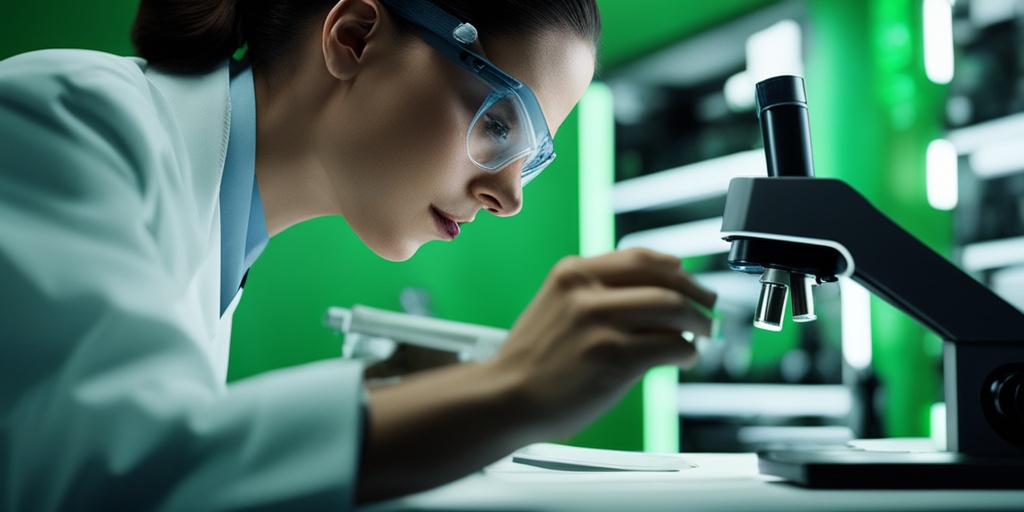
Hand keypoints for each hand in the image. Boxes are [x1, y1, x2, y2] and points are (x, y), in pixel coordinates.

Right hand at [491, 248, 716, 438]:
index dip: (674, 268)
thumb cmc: (533, 361)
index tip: (688, 278)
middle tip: (709, 308)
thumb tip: (660, 286)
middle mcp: (585, 291)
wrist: (504, 398)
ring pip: (674, 310)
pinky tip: (684, 358)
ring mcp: (599, 323)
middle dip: (696, 294)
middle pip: (664, 280)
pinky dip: (687, 351)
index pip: (639, 257)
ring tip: (702, 334)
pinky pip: (671, 346)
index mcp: (572, 273)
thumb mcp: (556, 306)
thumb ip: (598, 293)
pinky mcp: (614, 357)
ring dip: (698, 322)